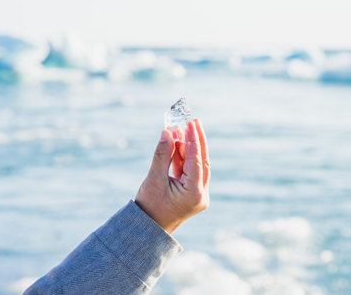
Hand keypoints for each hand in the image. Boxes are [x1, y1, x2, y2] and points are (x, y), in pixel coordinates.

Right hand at [135, 119, 209, 233]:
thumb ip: (162, 154)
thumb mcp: (153, 179)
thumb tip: (167, 132)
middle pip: (202, 161)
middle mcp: (201, 194)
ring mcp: (199, 195)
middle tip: (194, 121)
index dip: (193, 140)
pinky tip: (177, 144)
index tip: (191, 123)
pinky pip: (191, 171)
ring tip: (180, 130)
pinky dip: (184, 158)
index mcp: (194, 193)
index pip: (196, 160)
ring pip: (197, 165)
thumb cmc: (149, 207)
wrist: (147, 229)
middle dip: (197, 140)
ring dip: (189, 148)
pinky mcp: (193, 193)